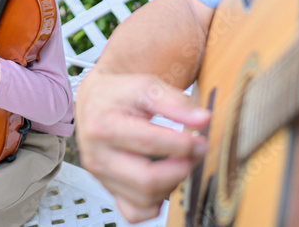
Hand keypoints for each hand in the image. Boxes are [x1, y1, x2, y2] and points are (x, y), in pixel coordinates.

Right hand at [75, 69, 209, 222]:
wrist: (95, 102)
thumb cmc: (120, 94)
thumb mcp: (146, 87)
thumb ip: (175, 102)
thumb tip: (203, 120)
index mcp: (103, 126)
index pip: (148, 143)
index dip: (181, 145)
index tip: (199, 139)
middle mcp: (97, 155)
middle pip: (146, 179)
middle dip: (180, 169)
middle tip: (195, 153)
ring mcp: (101, 176)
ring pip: (144, 199)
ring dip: (172, 184)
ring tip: (180, 162)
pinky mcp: (108, 189)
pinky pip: (134, 212)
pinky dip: (155, 204)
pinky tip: (164, 182)